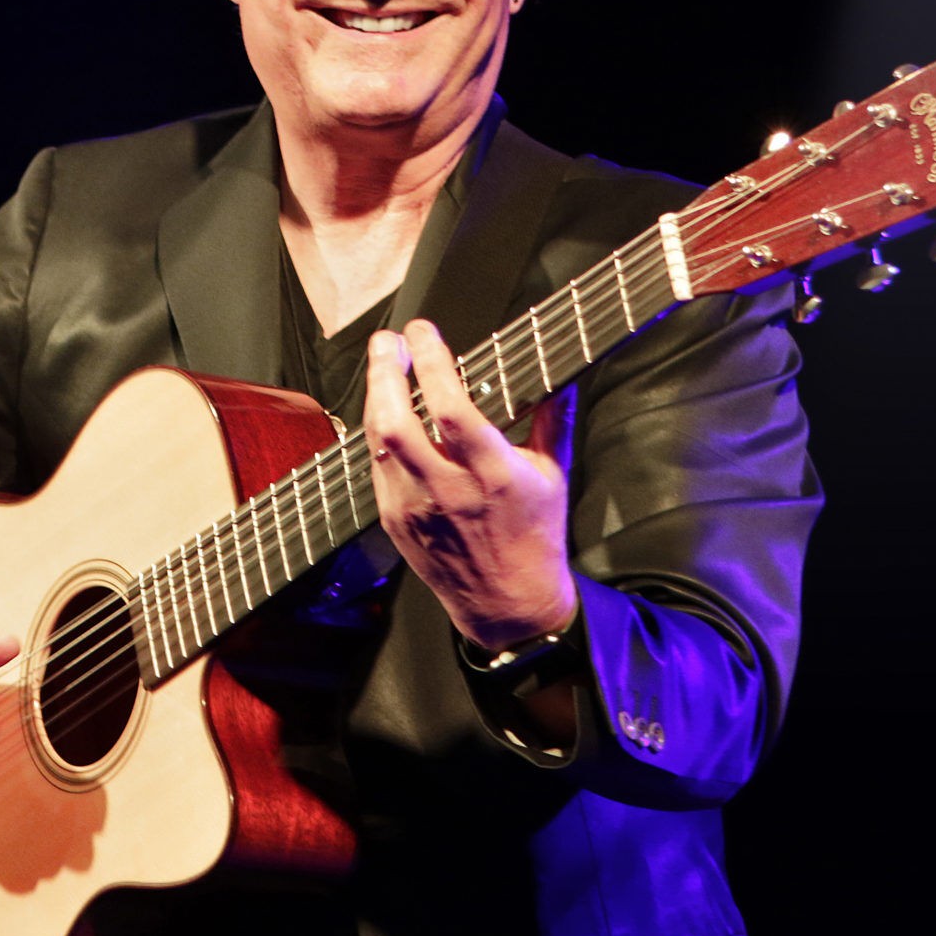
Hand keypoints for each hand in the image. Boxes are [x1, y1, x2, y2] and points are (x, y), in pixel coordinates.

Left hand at [362, 320, 578, 649]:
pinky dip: (379, 432)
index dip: (431, 363)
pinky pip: (377, 466)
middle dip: (384, 373)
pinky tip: (386, 410)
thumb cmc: (535, 537)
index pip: (450, 408)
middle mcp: (447, 490)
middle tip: (388, 341)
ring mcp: (414, 508)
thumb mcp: (554, 475)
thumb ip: (552, 420)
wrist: (508, 603)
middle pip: (396, 423)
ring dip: (375, 396)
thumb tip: (560, 377)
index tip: (423, 332)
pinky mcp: (395, 521)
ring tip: (384, 365)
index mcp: (492, 474)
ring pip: (377, 442)